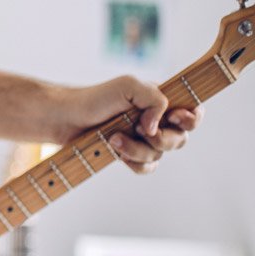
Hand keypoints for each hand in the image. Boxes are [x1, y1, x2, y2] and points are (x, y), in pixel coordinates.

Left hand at [57, 76, 202, 173]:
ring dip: (138, 149)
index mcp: (160, 100)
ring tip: (114, 138)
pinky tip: (116, 152)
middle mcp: (155, 120)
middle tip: (140, 130)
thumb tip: (157, 127)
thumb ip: (154, 99)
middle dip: (162, 139)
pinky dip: (134, 163)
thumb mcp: (128, 87)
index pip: (192, 112)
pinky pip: (145, 167)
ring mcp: (141, 138)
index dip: (191, 119)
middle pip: (180, 139)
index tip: (175, 118)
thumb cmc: (94, 98)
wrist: (63, 118)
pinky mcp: (127, 153)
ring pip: (159, 155)